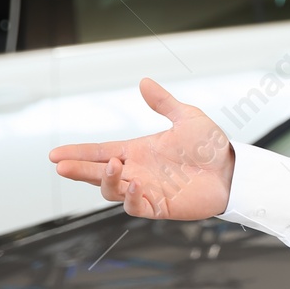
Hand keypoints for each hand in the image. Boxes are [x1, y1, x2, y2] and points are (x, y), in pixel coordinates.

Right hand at [48, 77, 235, 219]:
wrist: (235, 170)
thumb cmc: (212, 146)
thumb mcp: (187, 118)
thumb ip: (164, 103)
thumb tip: (144, 81)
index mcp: (138, 151)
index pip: (100, 152)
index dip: (77, 154)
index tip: (54, 154)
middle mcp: (137, 171)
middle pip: (98, 174)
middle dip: (79, 170)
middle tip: (62, 165)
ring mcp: (147, 190)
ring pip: (112, 191)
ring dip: (106, 180)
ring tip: (113, 166)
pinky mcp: (160, 207)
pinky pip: (137, 207)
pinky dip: (131, 197)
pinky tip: (134, 183)